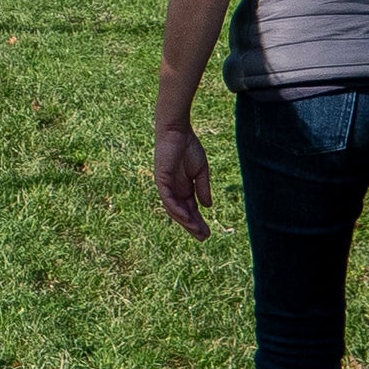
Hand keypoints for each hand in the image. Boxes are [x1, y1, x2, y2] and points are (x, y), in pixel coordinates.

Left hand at [152, 119, 212, 238]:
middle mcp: (173, 189)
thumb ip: (203, 188)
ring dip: (185, 221)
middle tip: (203, 237)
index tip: (208, 233)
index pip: (190, 209)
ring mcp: (166, 186)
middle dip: (192, 225)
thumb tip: (207, 207)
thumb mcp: (201, 171)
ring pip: (174, 209)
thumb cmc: (188, 147)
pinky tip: (186, 218)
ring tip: (197, 231)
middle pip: (182, 213)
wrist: (177, 131)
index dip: (198, 221)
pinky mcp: (161, 180)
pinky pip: (167, 199)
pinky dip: (176, 209)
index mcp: (183, 187)